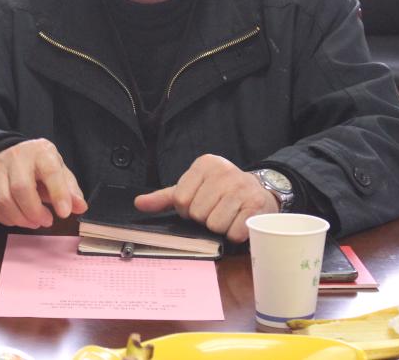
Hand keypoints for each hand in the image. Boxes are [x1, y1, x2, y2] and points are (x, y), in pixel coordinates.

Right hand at [0, 138, 86, 228]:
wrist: (11, 155)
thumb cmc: (40, 166)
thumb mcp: (59, 171)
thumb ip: (70, 189)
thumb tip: (80, 207)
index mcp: (40, 151)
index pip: (49, 171)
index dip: (58, 194)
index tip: (64, 213)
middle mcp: (16, 156)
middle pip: (21, 188)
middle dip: (35, 211)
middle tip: (47, 221)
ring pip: (4, 200)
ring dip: (21, 218)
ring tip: (34, 222)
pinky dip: (7, 219)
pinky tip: (19, 219)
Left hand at [133, 154, 278, 242]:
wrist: (259, 190)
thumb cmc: (221, 191)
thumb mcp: (193, 188)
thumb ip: (166, 197)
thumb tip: (139, 203)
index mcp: (205, 164)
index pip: (181, 199)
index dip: (187, 209)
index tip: (199, 204)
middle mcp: (224, 172)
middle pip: (197, 213)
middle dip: (205, 218)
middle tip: (216, 210)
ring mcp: (242, 188)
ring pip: (215, 224)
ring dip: (220, 227)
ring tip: (228, 216)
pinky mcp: (256, 205)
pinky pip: (234, 232)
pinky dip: (235, 234)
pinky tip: (239, 222)